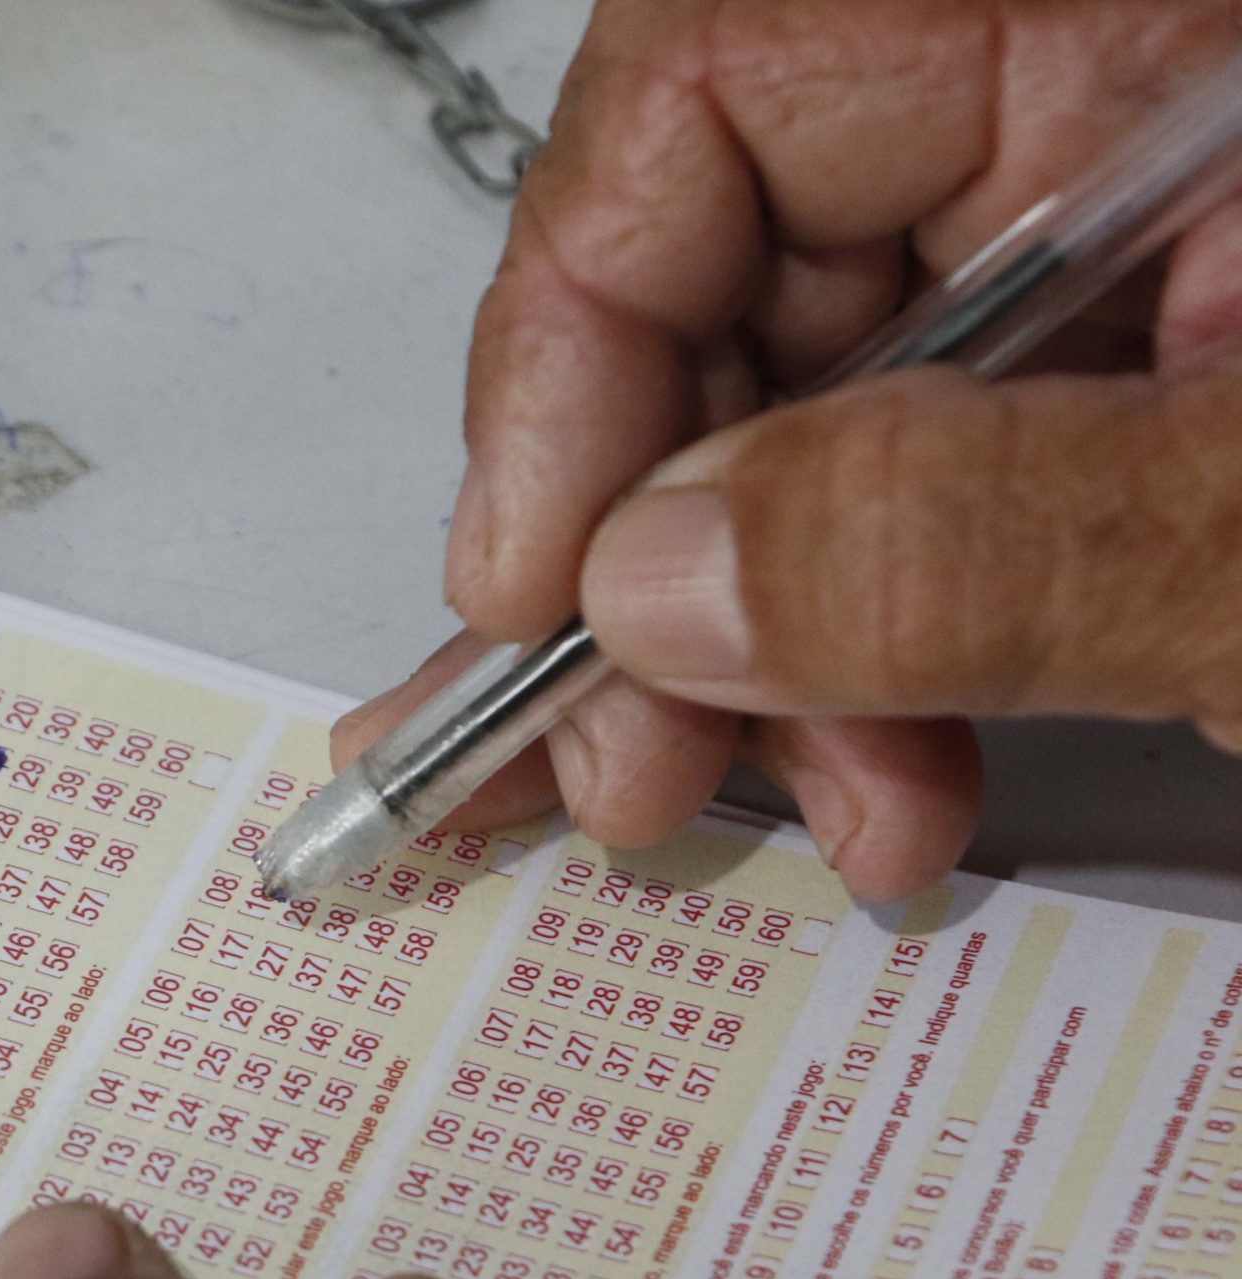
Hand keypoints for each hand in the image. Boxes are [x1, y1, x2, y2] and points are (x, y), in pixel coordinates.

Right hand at [343, 0, 1241, 900]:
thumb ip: (977, 535)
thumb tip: (650, 586)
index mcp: (1141, 26)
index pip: (718, 79)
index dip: (575, 334)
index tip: (533, 580)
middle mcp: (1090, 111)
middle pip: (728, 268)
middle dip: (656, 552)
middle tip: (616, 755)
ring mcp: (1108, 245)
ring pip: (799, 409)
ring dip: (750, 643)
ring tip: (776, 803)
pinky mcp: (1118, 375)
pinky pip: (910, 485)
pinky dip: (864, 646)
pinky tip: (866, 768)